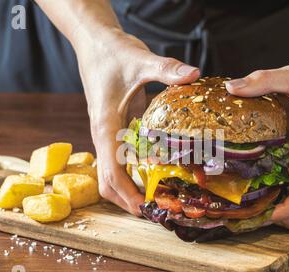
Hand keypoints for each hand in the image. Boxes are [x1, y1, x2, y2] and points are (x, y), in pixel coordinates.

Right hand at [74, 29, 199, 214]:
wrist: (94, 43)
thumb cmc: (112, 53)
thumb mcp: (140, 60)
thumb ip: (166, 69)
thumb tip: (194, 75)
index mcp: (105, 126)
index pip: (111, 171)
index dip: (127, 195)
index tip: (146, 209)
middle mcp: (103, 136)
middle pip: (107, 181)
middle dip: (127, 200)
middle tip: (155, 210)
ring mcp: (108, 135)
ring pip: (113, 173)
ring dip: (131, 189)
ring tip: (158, 198)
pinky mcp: (115, 129)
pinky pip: (121, 159)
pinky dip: (135, 172)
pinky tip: (156, 173)